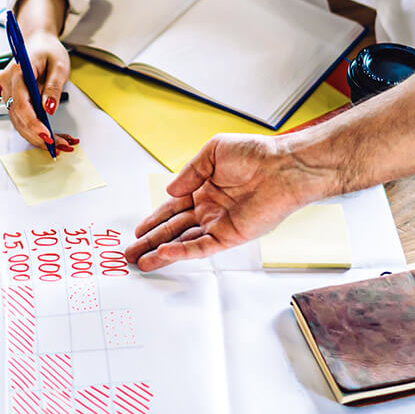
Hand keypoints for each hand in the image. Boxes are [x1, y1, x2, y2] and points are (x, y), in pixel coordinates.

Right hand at [0, 10, 78, 152]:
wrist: (37, 42)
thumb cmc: (48, 50)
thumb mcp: (59, 65)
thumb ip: (53, 87)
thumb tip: (49, 109)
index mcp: (18, 72)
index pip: (22, 103)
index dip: (33, 123)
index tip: (47, 136)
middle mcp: (7, 85)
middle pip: (19, 117)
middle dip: (39, 135)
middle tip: (60, 146)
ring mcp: (8, 93)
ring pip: (20, 122)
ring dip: (39, 137)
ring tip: (61, 144)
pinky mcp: (13, 100)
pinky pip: (22, 119)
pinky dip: (37, 131)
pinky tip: (53, 137)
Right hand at [124, 134, 337, 270]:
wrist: (283, 166)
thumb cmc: (255, 153)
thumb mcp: (213, 152)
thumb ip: (189, 172)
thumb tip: (169, 190)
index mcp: (204, 189)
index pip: (172, 208)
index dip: (154, 220)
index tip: (137, 231)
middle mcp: (209, 209)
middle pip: (173, 229)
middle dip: (151, 242)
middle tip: (130, 254)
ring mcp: (219, 224)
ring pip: (183, 242)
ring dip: (161, 252)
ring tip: (140, 262)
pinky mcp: (231, 235)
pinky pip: (202, 247)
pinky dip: (183, 252)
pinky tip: (165, 254)